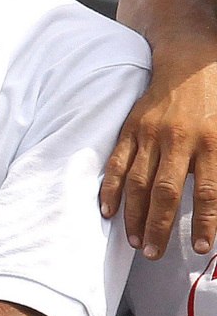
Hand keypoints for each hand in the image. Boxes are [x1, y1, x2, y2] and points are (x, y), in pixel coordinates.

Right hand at [100, 46, 216, 258]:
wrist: (190, 61)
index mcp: (213, 142)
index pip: (209, 191)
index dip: (204, 222)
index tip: (199, 247)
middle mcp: (180, 140)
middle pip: (166, 191)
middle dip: (158, 226)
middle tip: (153, 254)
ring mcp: (151, 134)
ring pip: (139, 182)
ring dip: (134, 215)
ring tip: (134, 242)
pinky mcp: (132, 129)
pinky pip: (118, 164)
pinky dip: (112, 189)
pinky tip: (109, 212)